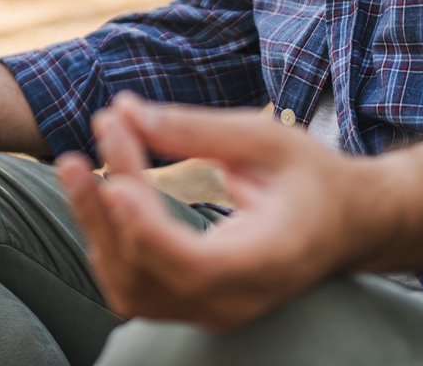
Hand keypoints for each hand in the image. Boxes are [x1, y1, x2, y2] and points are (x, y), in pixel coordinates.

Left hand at [55, 93, 365, 330]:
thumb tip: (124, 110)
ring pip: (131, 289)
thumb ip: (197, 129)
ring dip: (97, 229)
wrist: (347, 224)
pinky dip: (110, 243)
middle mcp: (237, 300)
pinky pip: (135, 287)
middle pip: (150, 275)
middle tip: (75, 155)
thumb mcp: (266, 140)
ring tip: (78, 169)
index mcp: (268, 260)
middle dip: (104, 214)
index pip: (195, 264)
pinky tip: (101, 196)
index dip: (148, 230)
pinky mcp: (194, 304)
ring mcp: (213, 311)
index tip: (113, 181)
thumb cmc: (311, 177)